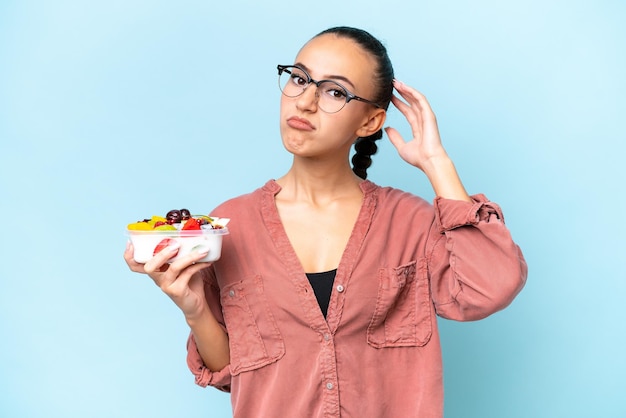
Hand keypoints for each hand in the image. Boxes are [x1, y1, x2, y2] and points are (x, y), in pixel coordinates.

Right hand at [124, 241, 211, 319]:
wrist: (196, 304)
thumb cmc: (188, 282)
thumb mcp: (183, 266)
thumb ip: (181, 254)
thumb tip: (191, 235)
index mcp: (156, 271)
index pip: (135, 265)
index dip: (129, 256)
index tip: (130, 243)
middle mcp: (157, 279)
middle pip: (149, 266)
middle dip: (161, 254)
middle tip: (176, 245)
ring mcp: (166, 286)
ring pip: (173, 268)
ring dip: (189, 257)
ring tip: (202, 251)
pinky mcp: (177, 291)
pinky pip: (187, 274)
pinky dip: (198, 265)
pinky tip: (207, 261)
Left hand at [385, 80, 470, 200]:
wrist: (429, 161)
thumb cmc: (419, 158)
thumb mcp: (401, 147)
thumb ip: (395, 137)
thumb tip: (387, 129)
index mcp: (418, 127)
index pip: (407, 111)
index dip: (399, 103)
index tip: (390, 96)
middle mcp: (422, 120)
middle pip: (411, 102)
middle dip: (402, 93)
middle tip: (392, 84)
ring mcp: (426, 117)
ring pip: (415, 99)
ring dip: (406, 90)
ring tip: (396, 82)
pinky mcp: (429, 115)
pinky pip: (421, 100)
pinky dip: (412, 92)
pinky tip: (404, 87)